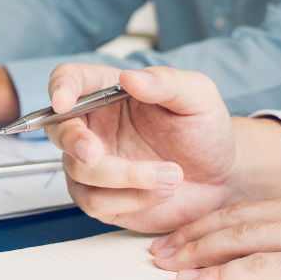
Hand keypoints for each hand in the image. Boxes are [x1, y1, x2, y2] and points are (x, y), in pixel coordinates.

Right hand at [44, 64, 280, 231]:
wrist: (221, 176)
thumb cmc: (205, 131)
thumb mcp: (198, 98)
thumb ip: (166, 83)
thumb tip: (130, 77)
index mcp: (107, 92)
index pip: (68, 80)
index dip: (60, 87)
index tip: (64, 101)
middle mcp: (93, 126)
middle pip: (59, 129)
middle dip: (75, 142)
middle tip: (97, 153)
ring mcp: (93, 164)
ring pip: (80, 171)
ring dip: (125, 177)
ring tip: (173, 176)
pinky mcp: (101, 198)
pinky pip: (95, 202)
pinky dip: (131, 200)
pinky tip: (161, 192)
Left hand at [151, 185, 280, 279]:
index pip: (264, 207)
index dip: (222, 220)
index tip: (194, 232)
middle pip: (243, 217)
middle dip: (197, 232)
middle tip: (162, 245)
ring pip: (242, 236)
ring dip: (197, 251)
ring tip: (165, 262)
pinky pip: (260, 267)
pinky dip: (221, 275)